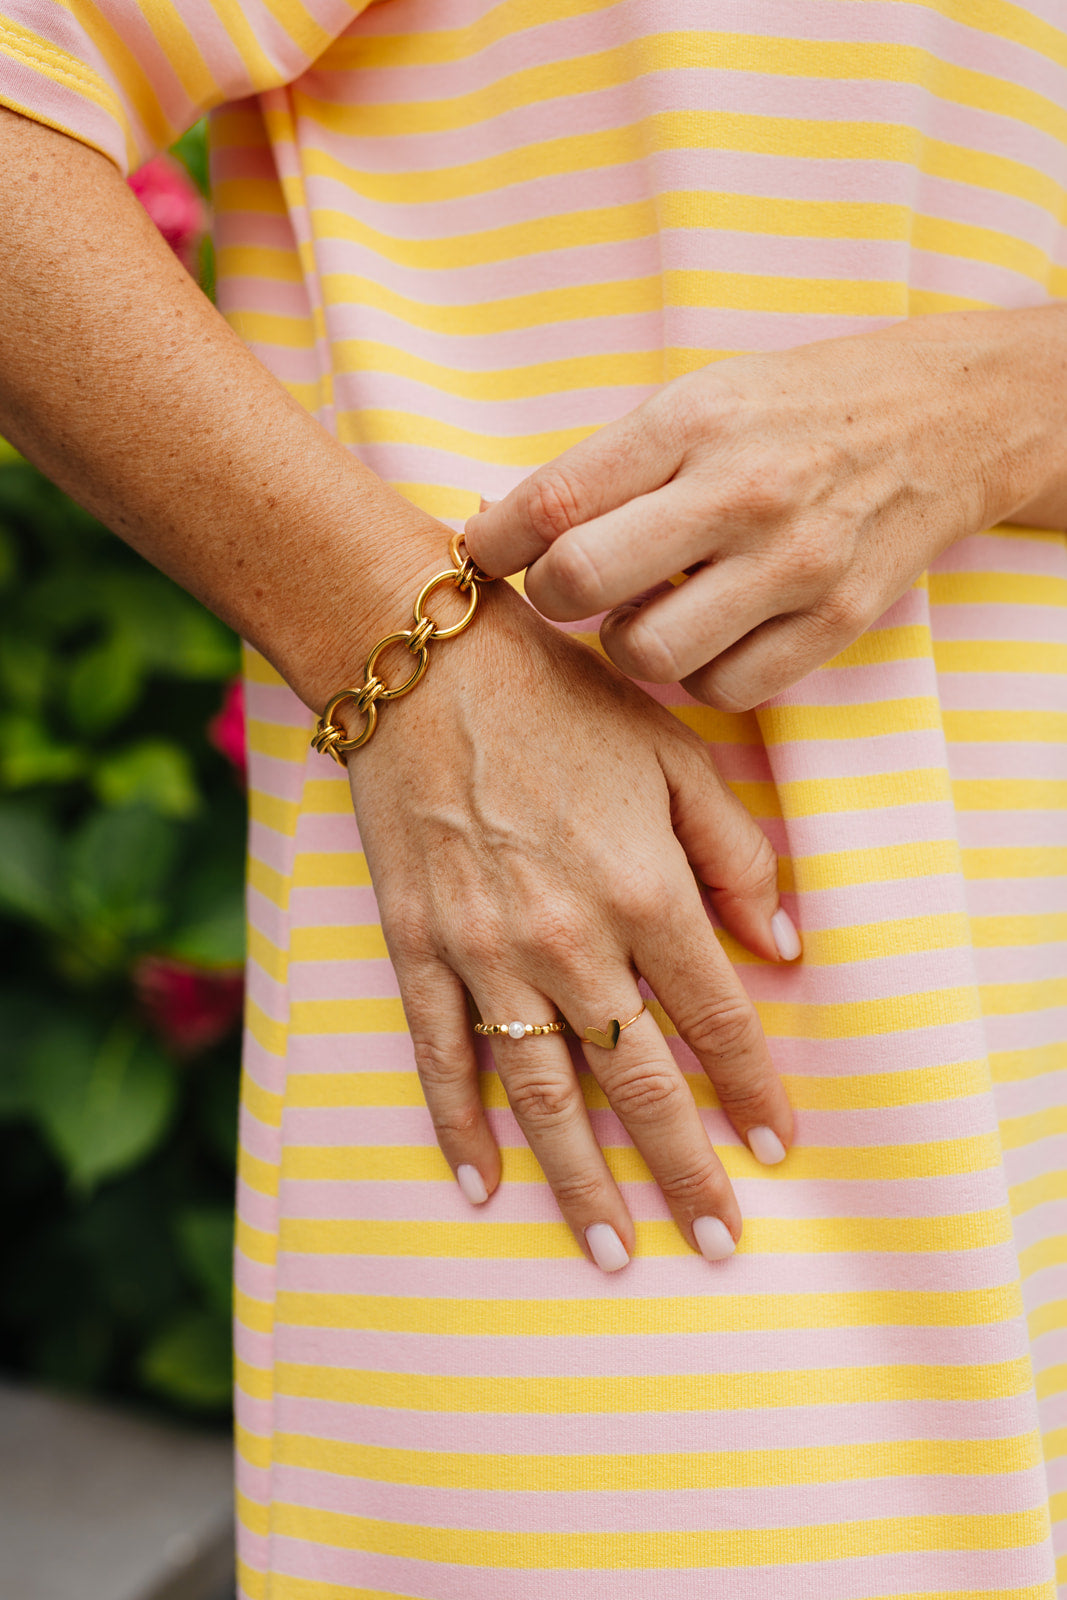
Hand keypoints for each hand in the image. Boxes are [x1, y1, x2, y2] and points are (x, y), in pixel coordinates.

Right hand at [346, 580, 799, 1270]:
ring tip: (613, 1251)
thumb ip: (738, 855)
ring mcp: (485, 953)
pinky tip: (482, 1186)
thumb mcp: (677, 757)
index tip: (778, 1149)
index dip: (752, 1091)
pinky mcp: (418, 948)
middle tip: (719, 1242)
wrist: (424, 666)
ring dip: (582, 1181)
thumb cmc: (563, 704)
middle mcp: (570, 940)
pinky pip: (441, 1057)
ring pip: (542, 1093)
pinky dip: (460, 1126)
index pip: (717, 1021)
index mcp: (645, 892)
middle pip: (638, 1082)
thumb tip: (786, 947)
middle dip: (685, 1170)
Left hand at [465, 308, 1066, 710]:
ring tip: (649, 609)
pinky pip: (724, 690)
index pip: (554, 500)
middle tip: (571, 587)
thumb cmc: (789, 413)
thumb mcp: (693, 402)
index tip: (488, 552)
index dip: (496, 541)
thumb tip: (493, 527)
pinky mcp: (836, 620)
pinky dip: (699, 675)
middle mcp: (742, 492)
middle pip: (584, 582)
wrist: (940, 421)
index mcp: (692, 423)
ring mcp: (794, 563)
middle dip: (554, 596)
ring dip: (627, 644)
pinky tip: (709, 633)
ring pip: (648, 654)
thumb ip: (603, 467)